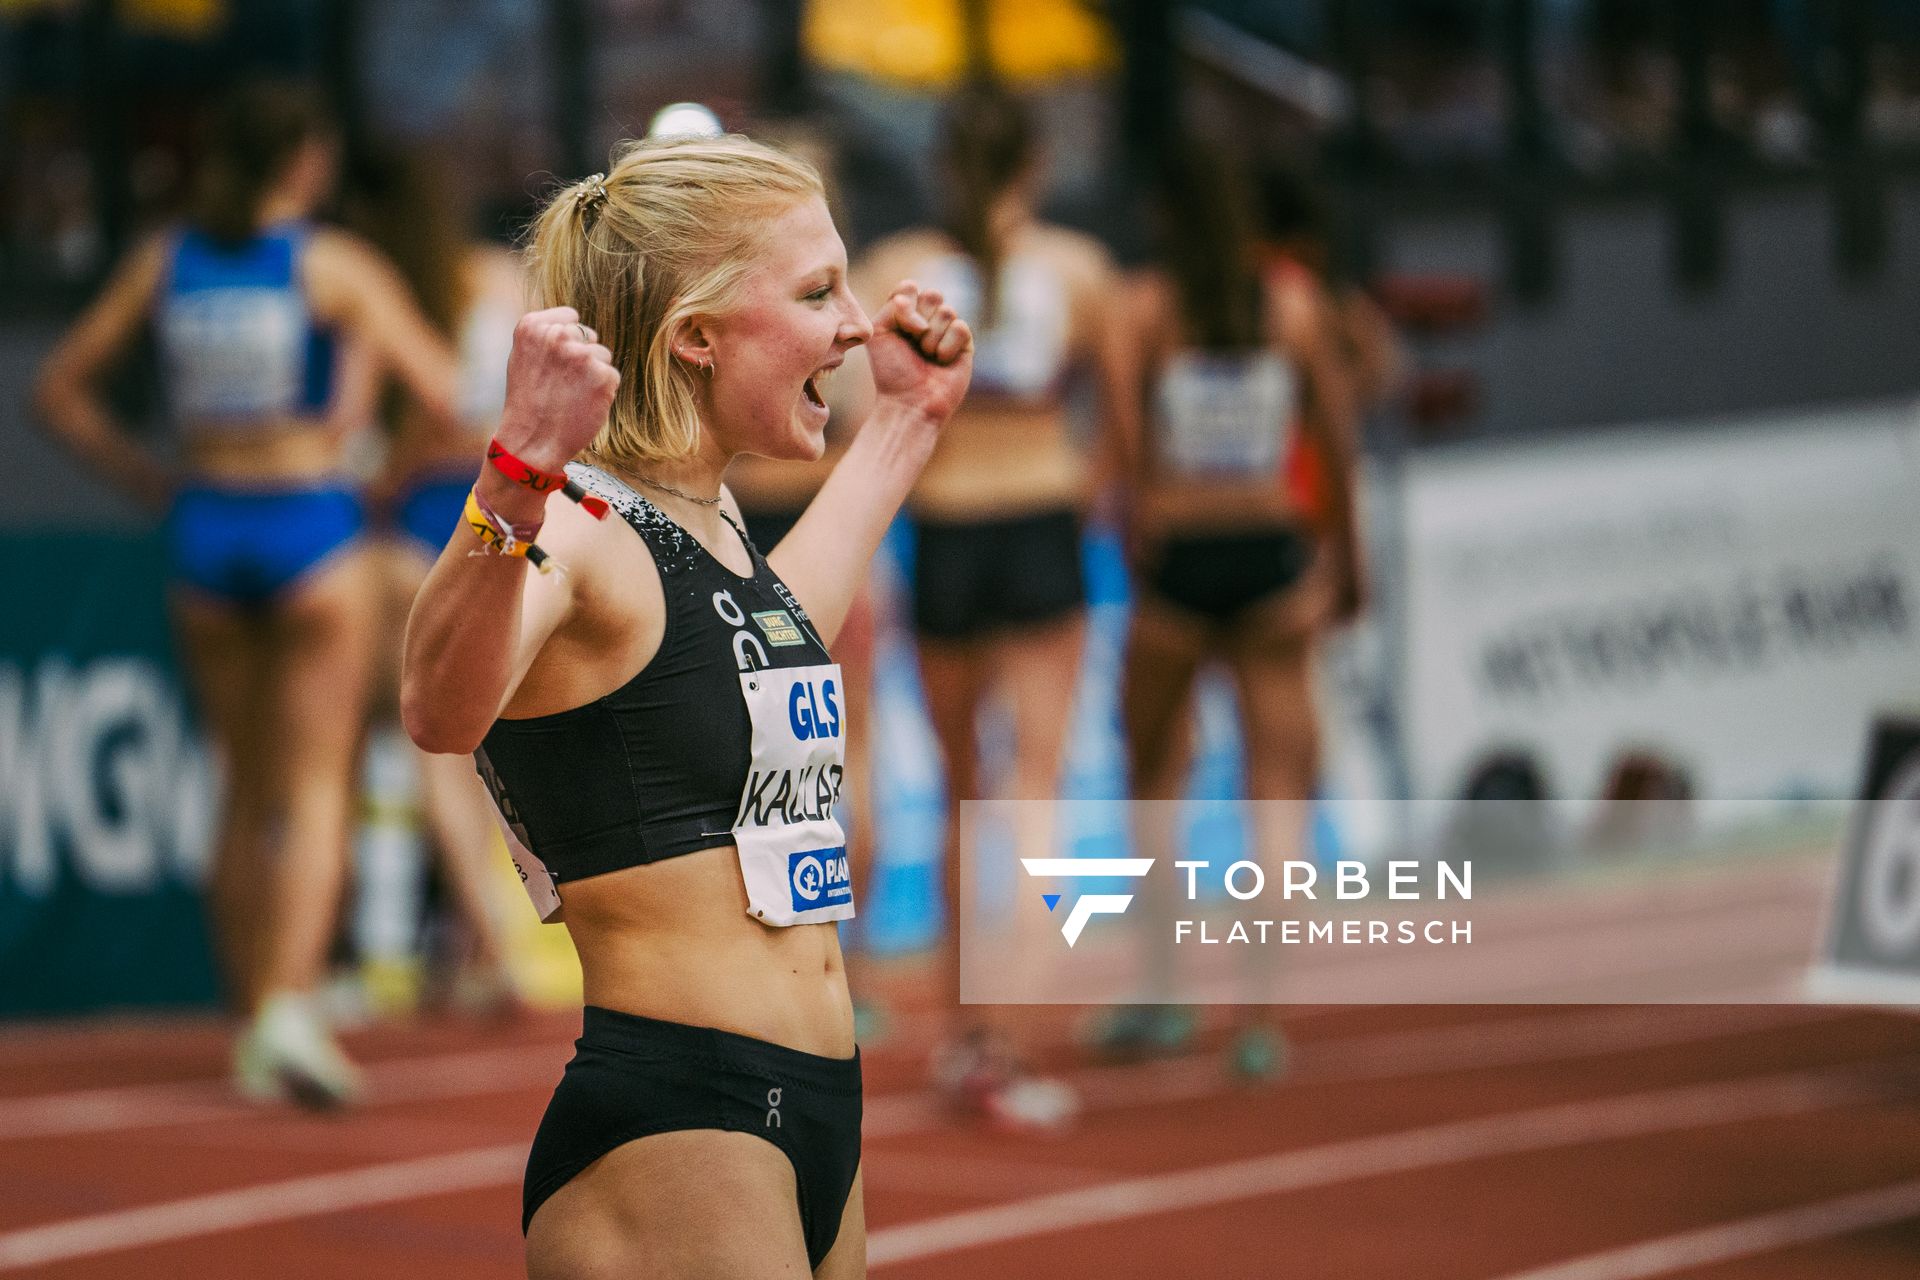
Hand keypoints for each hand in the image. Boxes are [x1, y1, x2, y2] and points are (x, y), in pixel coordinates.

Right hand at [495, 307, 619, 470]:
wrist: (532, 441)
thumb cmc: (527, 402)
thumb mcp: (523, 357)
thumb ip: (546, 336)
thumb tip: (575, 326)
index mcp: (533, 326)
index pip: (570, 317)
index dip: (567, 340)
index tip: (555, 361)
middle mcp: (558, 335)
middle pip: (588, 335)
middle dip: (580, 356)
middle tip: (562, 383)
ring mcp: (582, 355)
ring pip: (602, 355)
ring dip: (593, 373)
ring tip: (571, 394)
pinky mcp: (603, 376)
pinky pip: (612, 375)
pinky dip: (603, 390)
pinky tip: (584, 403)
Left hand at [866, 281, 971, 427]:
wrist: (909, 402)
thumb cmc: (891, 371)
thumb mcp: (880, 332)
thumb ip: (894, 305)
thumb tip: (919, 295)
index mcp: (906, 314)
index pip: (910, 288)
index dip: (905, 304)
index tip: (897, 325)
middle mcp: (928, 320)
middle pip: (932, 295)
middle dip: (919, 319)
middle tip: (913, 342)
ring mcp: (947, 331)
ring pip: (947, 311)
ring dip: (931, 338)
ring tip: (927, 356)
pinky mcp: (965, 344)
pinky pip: (961, 327)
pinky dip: (947, 346)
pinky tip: (942, 361)